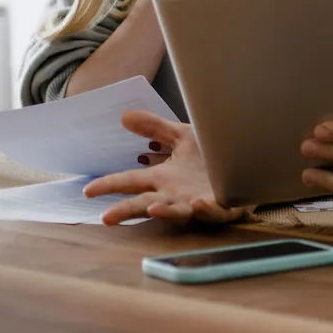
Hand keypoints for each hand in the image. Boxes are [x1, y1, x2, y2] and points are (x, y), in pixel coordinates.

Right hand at [84, 110, 245, 225]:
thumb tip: (124, 115)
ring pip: (178, 213)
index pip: (131, 182)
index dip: (110, 185)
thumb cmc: (210, 156)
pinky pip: (214, 212)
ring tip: (153, 209)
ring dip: (166, 212)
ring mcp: (198, 203)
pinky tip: (199, 203)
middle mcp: (176, 194)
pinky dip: (206, 210)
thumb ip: (154, 128)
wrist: (245, 162)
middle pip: (146, 204)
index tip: (88, 190)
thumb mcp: (181, 137)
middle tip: (106, 217)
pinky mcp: (223, 207)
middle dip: (127, 210)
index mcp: (163, 179)